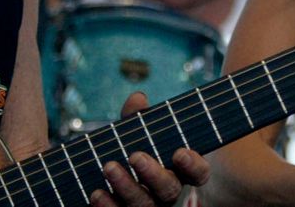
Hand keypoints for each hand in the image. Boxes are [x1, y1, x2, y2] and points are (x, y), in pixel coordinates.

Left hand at [89, 91, 209, 206]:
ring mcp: (148, 206)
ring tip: (109, 167)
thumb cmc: (135, 150)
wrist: (113, 175)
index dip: (193, 165)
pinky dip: (108, 206)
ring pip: (144, 205)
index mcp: (180, 170)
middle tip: (135, 156)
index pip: (198, 172)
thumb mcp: (138, 133)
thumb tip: (138, 99)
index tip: (180, 153)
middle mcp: (167, 192)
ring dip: (126, 187)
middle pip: (169, 190)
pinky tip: (96, 194)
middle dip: (153, 174)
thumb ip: (139, 118)